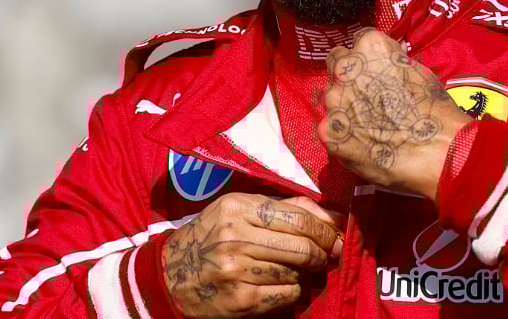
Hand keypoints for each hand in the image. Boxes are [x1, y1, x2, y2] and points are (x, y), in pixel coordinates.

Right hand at [162, 193, 343, 317]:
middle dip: (322, 253)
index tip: (337, 235)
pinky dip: (291, 291)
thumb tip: (334, 217)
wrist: (170, 275)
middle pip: (302, 246)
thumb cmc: (211, 237)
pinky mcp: (240, 300)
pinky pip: (286, 294)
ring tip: (294, 269)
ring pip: (296, 272)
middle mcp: (235, 237)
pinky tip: (278, 285)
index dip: (326, 229)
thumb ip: (283, 208)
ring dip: (303, 273)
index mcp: (237, 208)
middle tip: (326, 256)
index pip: (298, 217)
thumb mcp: (238, 211)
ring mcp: (236, 270)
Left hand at [318, 28, 471, 198]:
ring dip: (344, 104)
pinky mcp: (329, 131)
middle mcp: (346, 69)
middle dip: (350, 75)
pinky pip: (329, 127)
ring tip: (368, 122)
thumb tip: (386, 62)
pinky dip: (342, 133)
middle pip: (337, 63)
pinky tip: (361, 142)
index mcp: (369, 47)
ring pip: (331, 96)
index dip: (369, 57)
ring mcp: (334, 100)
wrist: (436, 149)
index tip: (376, 70)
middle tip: (367, 94)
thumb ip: (392, 62)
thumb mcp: (418, 71)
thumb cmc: (434, 109)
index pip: (359, 40)